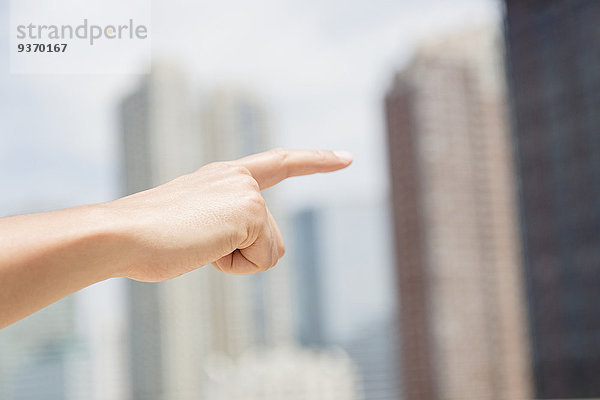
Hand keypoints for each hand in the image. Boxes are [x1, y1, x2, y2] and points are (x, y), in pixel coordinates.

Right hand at [108, 148, 352, 280]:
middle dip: (243, 256)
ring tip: (197, 244)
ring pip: (270, 251)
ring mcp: (246, 192)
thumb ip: (219, 225)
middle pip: (271, 237)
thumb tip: (243, 240)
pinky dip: (235, 267)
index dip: (315, 162)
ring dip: (235, 261)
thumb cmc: (145, 238)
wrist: (121, 234)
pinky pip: (263, 260)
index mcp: (224, 176)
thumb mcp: (188, 226)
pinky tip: (204, 249)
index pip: (278, 163)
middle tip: (197, 243)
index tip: (346, 158)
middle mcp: (239, 178)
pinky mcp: (251, 211)